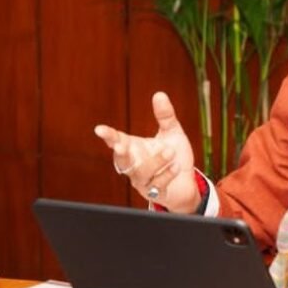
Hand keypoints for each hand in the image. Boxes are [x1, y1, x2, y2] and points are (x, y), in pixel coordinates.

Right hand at [94, 92, 200, 212]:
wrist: (187, 182)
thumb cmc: (175, 156)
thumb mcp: (172, 133)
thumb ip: (165, 116)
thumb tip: (159, 94)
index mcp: (134, 148)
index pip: (117, 140)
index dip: (108, 136)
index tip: (99, 129)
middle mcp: (135, 165)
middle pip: (121, 161)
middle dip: (120, 153)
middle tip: (120, 146)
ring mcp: (143, 181)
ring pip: (141, 172)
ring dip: (155, 161)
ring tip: (170, 151)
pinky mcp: (155, 193)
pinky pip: (157, 185)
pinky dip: (166, 174)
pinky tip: (177, 166)